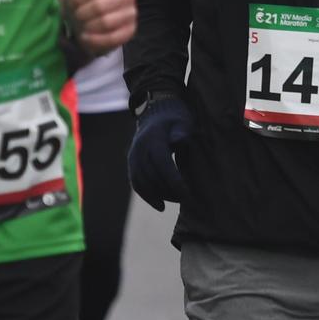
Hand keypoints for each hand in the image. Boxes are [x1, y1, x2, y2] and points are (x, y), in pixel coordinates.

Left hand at [64, 0, 135, 55]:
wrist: (88, 22)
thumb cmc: (81, 1)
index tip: (70, 5)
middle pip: (99, 7)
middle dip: (81, 15)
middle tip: (75, 18)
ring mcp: (132, 13)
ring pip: (106, 23)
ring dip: (87, 28)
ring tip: (81, 27)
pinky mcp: (131, 31)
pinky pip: (112, 39)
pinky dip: (95, 41)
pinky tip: (86, 38)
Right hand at [128, 95, 193, 211]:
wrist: (156, 114)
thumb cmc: (175, 120)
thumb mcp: (183, 121)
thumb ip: (182, 131)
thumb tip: (179, 140)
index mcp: (153, 138)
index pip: (162, 163)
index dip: (173, 180)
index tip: (187, 194)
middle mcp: (140, 148)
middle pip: (151, 175)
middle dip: (168, 191)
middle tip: (186, 199)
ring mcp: (133, 155)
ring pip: (141, 182)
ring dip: (158, 195)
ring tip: (176, 201)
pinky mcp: (131, 163)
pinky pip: (136, 183)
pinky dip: (147, 196)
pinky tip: (161, 205)